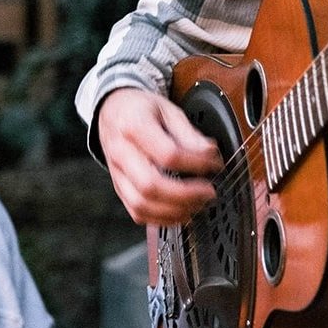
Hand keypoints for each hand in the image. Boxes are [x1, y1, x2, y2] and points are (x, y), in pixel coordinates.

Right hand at [97, 87, 222, 225]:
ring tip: (198, 204)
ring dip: (174, 211)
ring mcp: (117, 173)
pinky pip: (136, 212)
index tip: (214, 164)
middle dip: (186, 195)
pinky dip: (161, 218)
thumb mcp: (168, 109)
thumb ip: (189, 133)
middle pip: (151, 185)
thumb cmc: (141, 109)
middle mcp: (121, 153)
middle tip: (209, 192)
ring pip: (141, 204)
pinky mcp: (119, 187)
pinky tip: (180, 212)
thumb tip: (209, 152)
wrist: (113, 111)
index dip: (196, 163)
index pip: (168, 154)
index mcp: (134, 126)